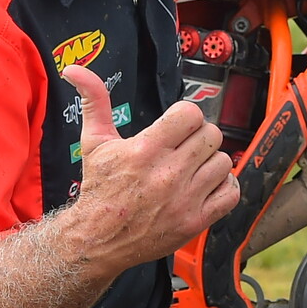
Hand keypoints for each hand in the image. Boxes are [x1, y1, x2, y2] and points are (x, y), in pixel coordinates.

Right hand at [62, 66, 238, 267]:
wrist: (98, 237)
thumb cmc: (99, 188)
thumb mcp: (94, 141)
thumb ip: (94, 101)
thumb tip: (75, 70)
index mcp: (146, 150)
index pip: (191, 115)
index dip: (186, 116)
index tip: (177, 126)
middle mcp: (168, 174)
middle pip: (211, 135)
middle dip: (199, 137)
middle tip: (185, 147)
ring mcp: (185, 199)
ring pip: (224, 162)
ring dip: (211, 162)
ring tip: (193, 168)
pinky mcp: (196, 221)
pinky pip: (231, 193)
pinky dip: (225, 186)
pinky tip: (207, 185)